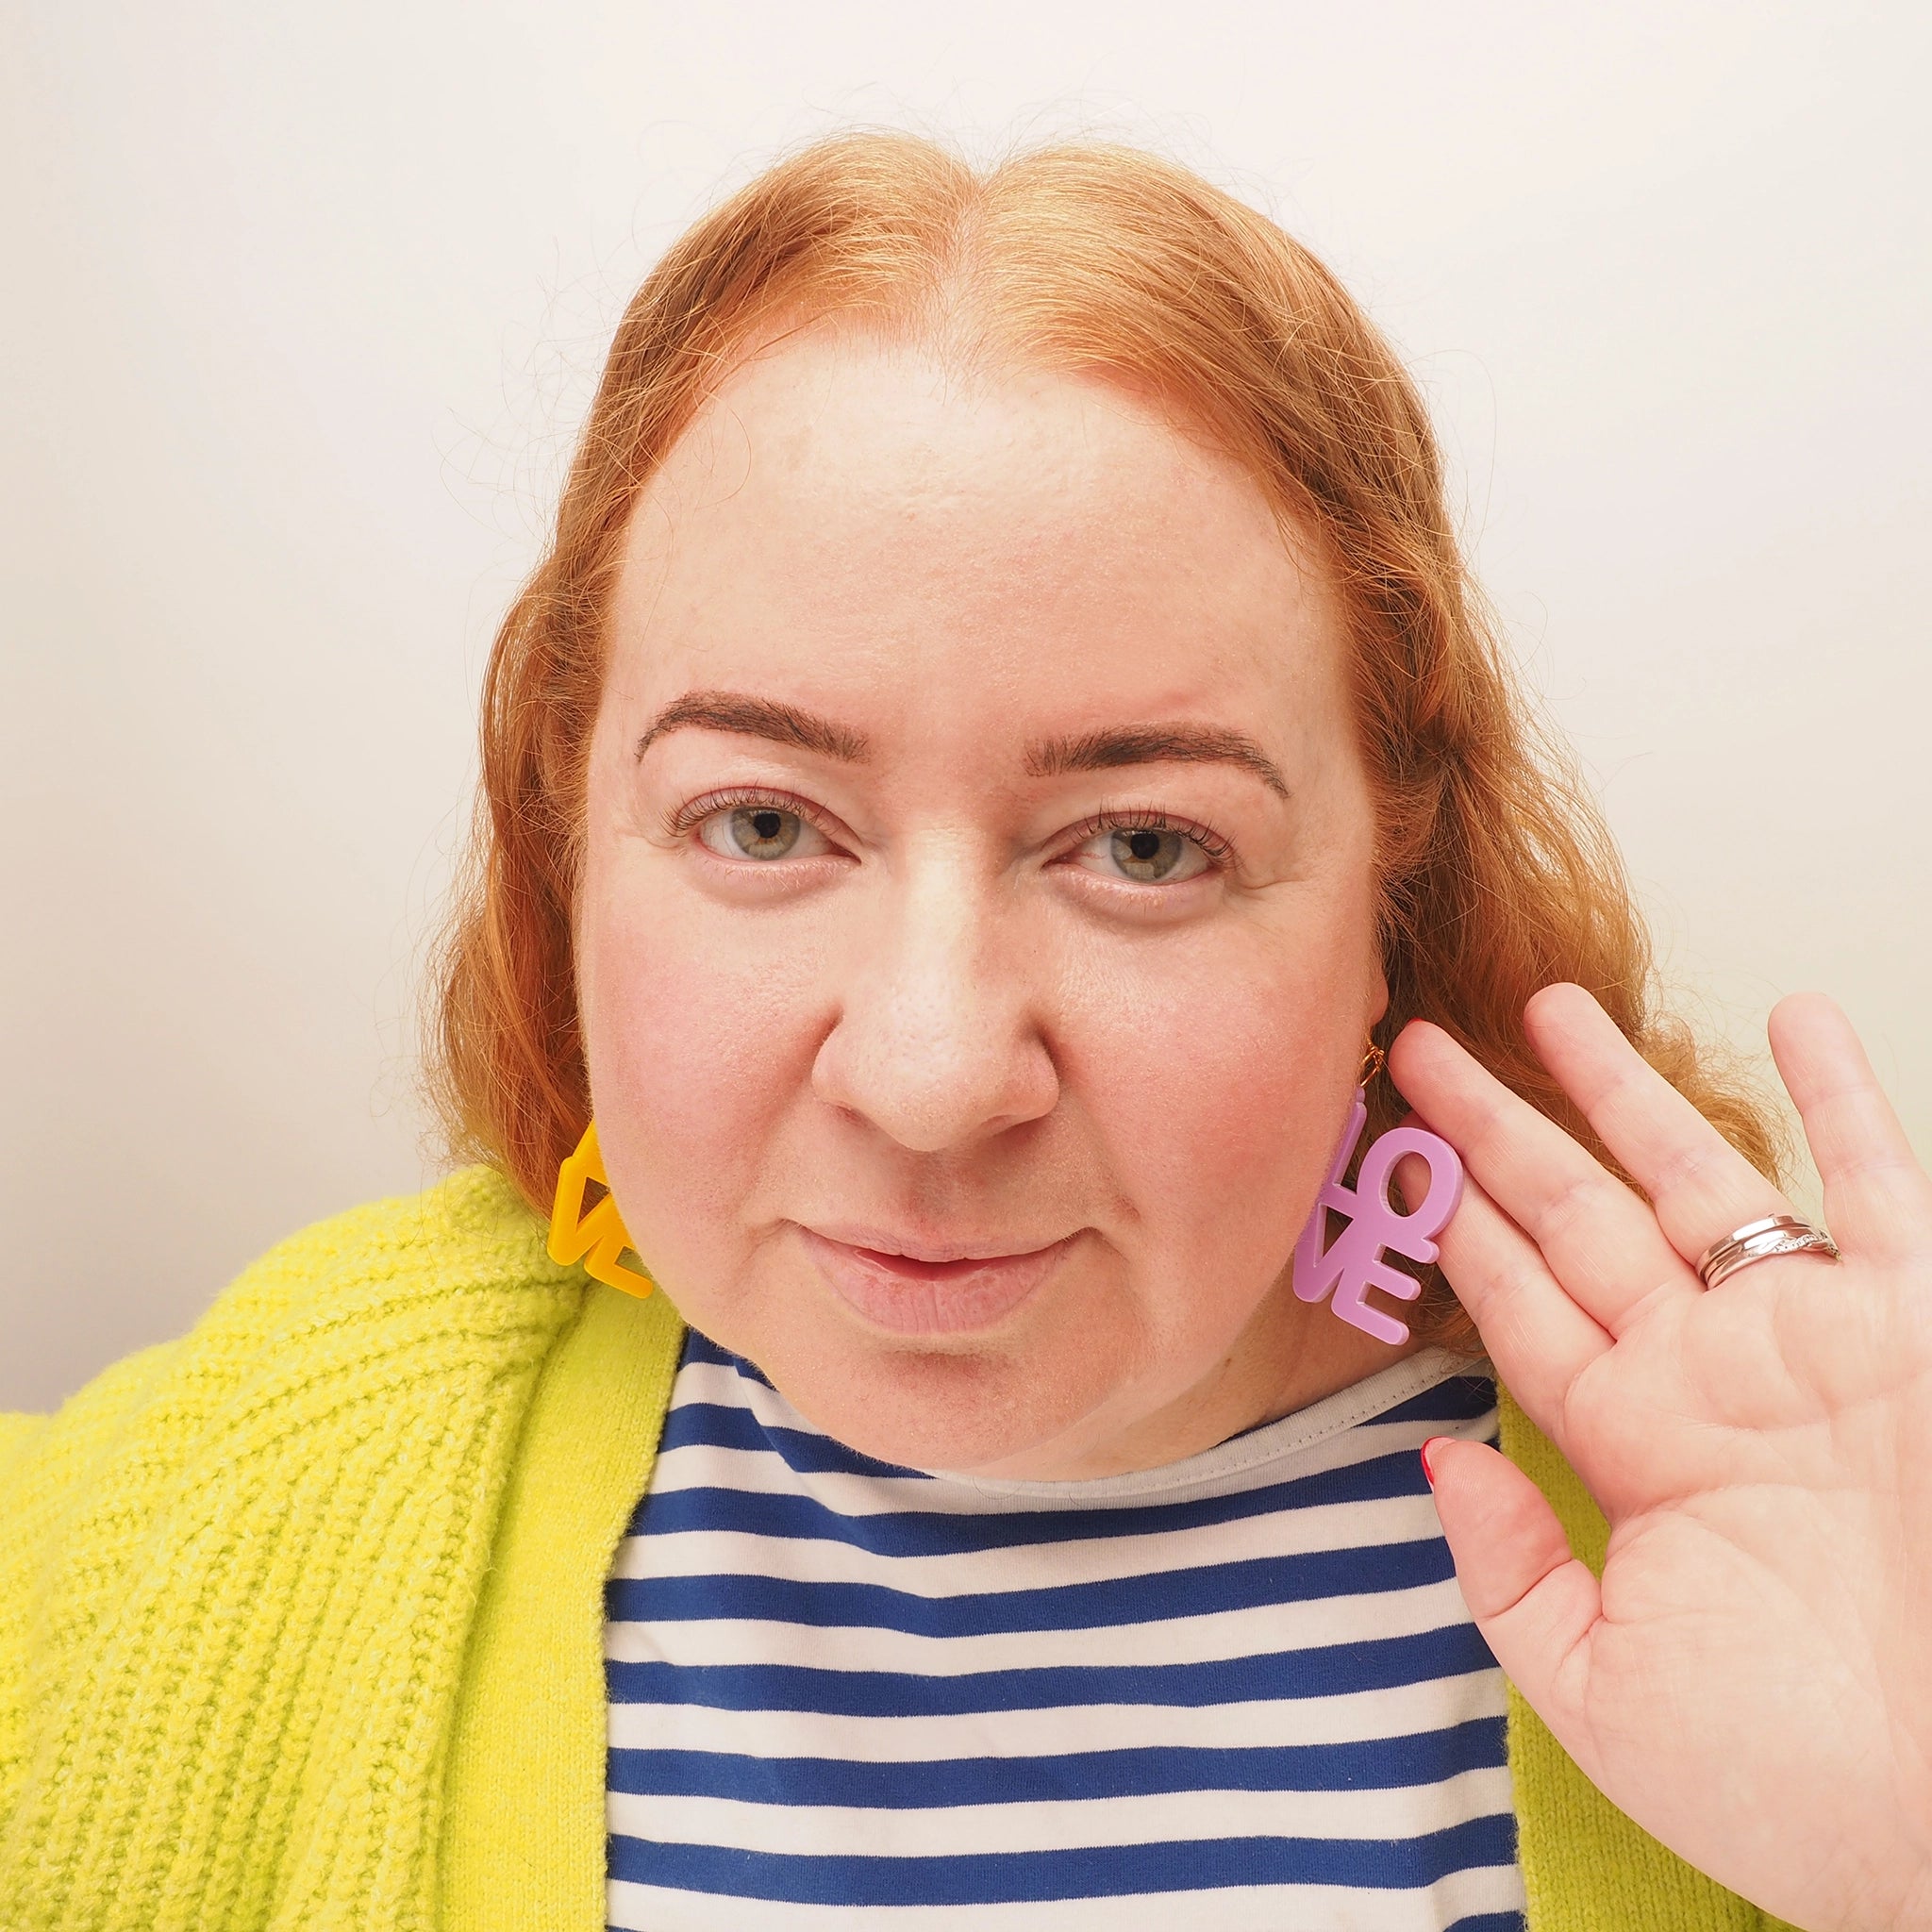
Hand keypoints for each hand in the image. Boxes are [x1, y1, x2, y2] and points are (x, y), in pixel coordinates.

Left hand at [1391, 986, 1931, 1931]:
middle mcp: (1708, 1376)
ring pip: (1698, 1175)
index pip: (1519, 1304)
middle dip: (1494, 1127)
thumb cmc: (1798, 1783)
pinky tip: (1799, 1014)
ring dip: (1625, 1087)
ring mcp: (1811, 1342)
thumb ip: (1509, 1571)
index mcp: (1631, 1449)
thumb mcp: (1605, 1692)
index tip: (1388, 1148)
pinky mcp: (1914, 1331)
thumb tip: (1434, 1460)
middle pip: (1574, 1215)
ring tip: (1549, 1002)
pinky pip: (1881, 1188)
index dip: (1452, 1223)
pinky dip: (1846, 1099)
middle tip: (1415, 1043)